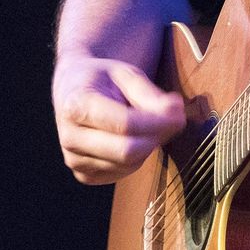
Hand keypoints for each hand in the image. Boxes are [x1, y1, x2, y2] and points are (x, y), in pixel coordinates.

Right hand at [52, 55, 185, 184]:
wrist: (73, 91)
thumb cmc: (102, 79)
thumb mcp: (125, 73)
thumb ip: (150, 94)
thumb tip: (175, 113)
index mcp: (76, 106)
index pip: (124, 124)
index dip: (157, 122)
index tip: (179, 115)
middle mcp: (71, 138)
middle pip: (127, 151)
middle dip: (158, 136)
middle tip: (175, 120)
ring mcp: (75, 160)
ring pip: (129, 164)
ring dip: (150, 145)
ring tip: (153, 123)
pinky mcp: (85, 176)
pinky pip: (123, 173)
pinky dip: (138, 157)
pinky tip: (136, 137)